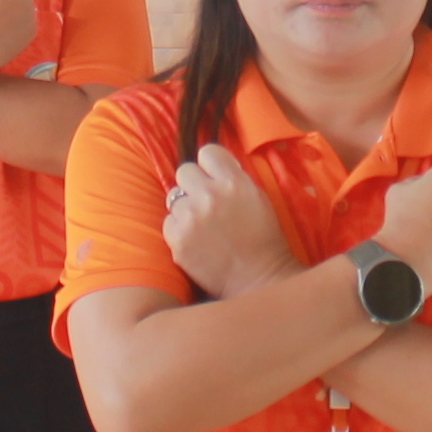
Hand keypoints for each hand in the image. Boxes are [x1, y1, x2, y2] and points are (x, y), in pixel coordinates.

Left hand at [162, 145, 298, 298]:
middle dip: (194, 185)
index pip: (207, 152)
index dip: (210, 165)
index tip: (214, 177)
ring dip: (185, 208)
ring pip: (174, 198)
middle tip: (205, 202)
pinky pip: (168, 222)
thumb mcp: (258, 197)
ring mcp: (191, 218)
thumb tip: (213, 166)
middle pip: (184, 171)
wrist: (258, 279)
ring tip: (202, 225)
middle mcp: (209, 195)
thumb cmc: (263, 239)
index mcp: (233, 182)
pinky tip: (196, 240)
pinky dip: (179, 230)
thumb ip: (234, 178)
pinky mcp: (178, 240)